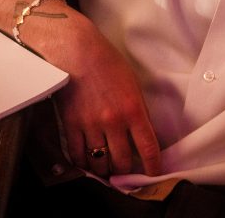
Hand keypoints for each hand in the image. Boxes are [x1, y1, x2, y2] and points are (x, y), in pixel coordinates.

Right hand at [52, 21, 162, 177]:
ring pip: (99, 163)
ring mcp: (91, 125)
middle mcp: (113, 122)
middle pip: (121, 162)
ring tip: (106, 170)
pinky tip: (87, 163)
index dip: (152, 166)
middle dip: (125, 173)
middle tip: (126, 174)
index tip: (154, 174)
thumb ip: (138, 110)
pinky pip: (77, 155)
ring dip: (104, 171)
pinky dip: (83, 163)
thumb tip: (142, 134)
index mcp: (133, 110)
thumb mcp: (132, 84)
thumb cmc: (107, 62)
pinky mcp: (71, 125)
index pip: (148, 148)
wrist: (77, 51)